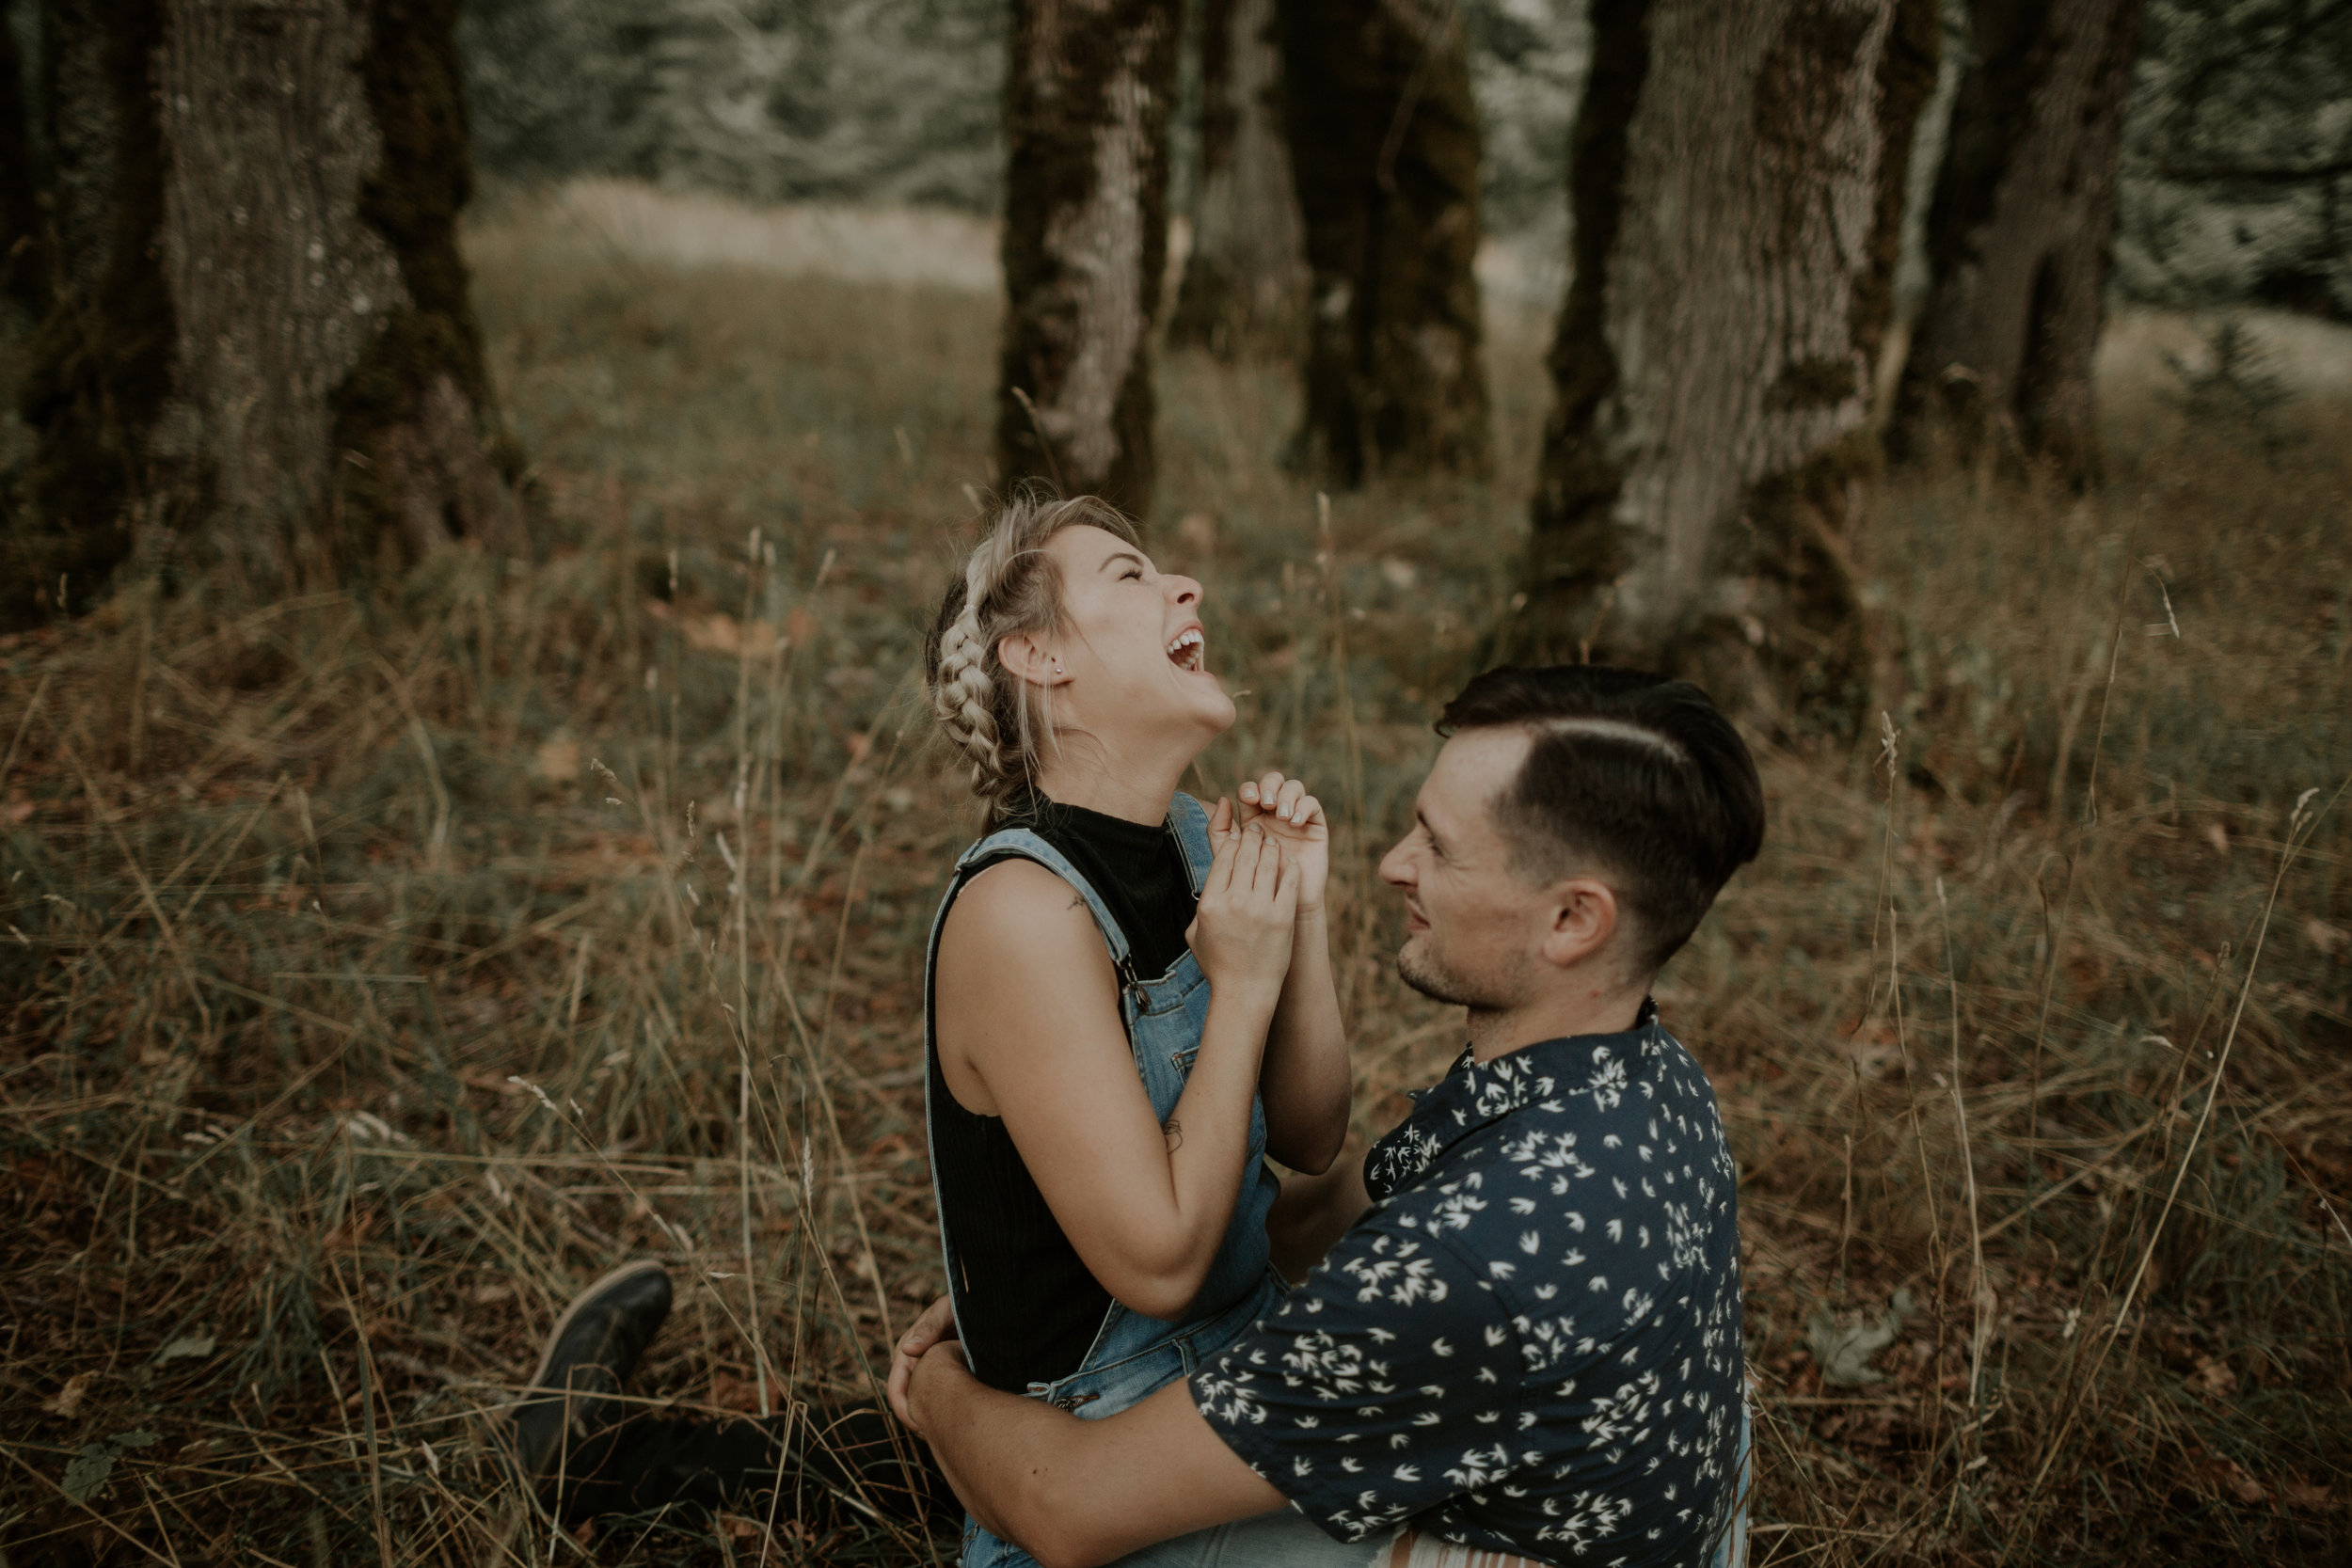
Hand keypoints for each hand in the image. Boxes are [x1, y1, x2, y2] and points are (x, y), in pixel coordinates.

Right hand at [888, 1295, 958, 1430]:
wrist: (980, 1306)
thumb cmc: (960, 1305)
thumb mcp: (945, 1312)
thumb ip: (929, 1328)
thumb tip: (907, 1350)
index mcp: (906, 1353)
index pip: (895, 1391)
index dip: (905, 1413)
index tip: (921, 1427)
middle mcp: (912, 1366)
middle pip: (905, 1404)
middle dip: (916, 1422)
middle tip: (935, 1438)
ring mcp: (926, 1373)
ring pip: (920, 1405)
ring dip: (928, 1420)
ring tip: (945, 1435)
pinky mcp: (942, 1377)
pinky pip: (934, 1401)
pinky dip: (940, 1413)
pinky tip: (954, 1423)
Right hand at [1184, 817, 1298, 1006]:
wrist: (1245, 992)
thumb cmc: (1219, 964)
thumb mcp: (1195, 933)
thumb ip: (1201, 905)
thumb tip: (1208, 882)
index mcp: (1210, 904)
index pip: (1223, 858)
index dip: (1233, 841)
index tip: (1239, 834)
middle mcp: (1234, 902)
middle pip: (1246, 855)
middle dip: (1253, 836)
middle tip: (1257, 828)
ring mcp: (1260, 910)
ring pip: (1268, 863)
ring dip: (1271, 847)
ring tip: (1272, 841)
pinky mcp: (1282, 917)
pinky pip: (1288, 881)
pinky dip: (1290, 867)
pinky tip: (1290, 861)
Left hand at [1233, 772, 1328, 915]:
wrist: (1280, 908)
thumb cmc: (1251, 885)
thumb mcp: (1229, 858)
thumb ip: (1219, 831)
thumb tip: (1223, 799)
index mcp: (1253, 816)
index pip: (1251, 789)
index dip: (1250, 789)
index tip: (1249, 800)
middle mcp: (1275, 813)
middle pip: (1274, 780)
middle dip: (1269, 785)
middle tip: (1266, 802)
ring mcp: (1296, 817)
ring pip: (1294, 787)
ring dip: (1287, 795)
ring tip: (1282, 816)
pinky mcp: (1314, 826)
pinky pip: (1312, 804)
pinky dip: (1303, 807)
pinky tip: (1295, 822)